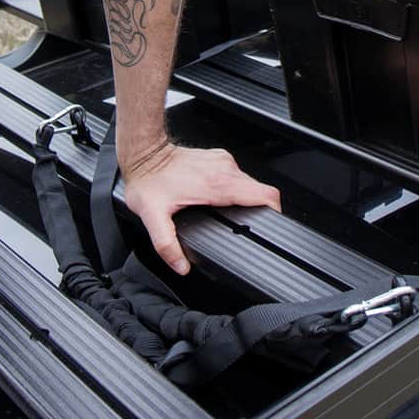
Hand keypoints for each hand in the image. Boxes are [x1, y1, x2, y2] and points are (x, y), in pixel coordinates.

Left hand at [122, 144, 281, 274]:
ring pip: (249, 182)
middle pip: (260, 190)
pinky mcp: (218, 158)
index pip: (265, 194)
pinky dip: (235, 189)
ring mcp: (223, 161)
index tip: (272, 223)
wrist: (143, 153)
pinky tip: (218, 198)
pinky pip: (237, 175)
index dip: (274, 211)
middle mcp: (225, 169)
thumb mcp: (153, 217)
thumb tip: (181, 265)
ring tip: (230, 213)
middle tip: (245, 224)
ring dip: (245, 198)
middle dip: (258, 209)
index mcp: (218, 184)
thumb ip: (167, 245)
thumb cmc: (148, 180)